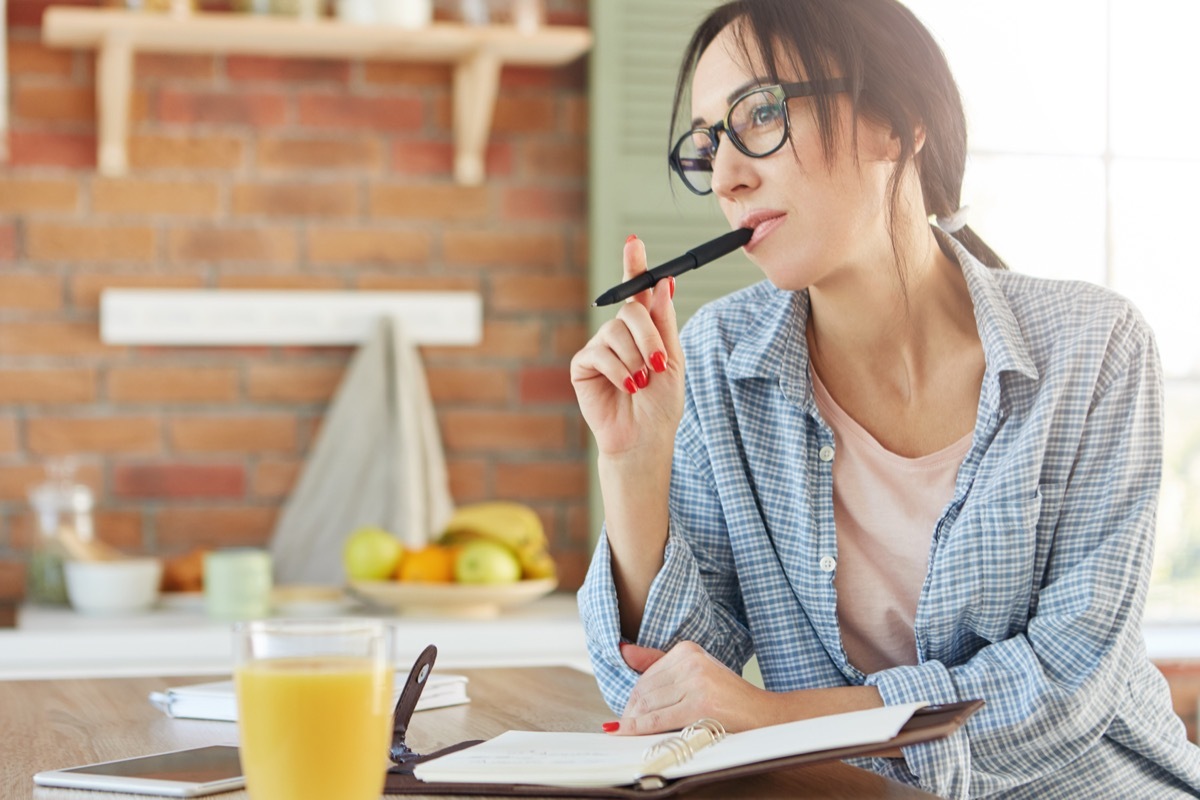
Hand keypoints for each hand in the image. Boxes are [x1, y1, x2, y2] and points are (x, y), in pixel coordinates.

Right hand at [570, 236, 683, 458]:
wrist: (644, 438)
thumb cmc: (661, 404)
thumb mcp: (672, 359)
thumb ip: (664, 322)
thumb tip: (663, 282)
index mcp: (643, 329)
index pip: (637, 291)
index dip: (634, 265)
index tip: (634, 242)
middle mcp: (619, 334)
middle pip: (629, 310)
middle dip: (647, 335)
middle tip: (657, 361)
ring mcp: (600, 347)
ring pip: (615, 332)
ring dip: (635, 359)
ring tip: (641, 383)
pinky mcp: (583, 365)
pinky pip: (600, 352)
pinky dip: (619, 371)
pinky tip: (627, 387)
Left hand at [610, 641, 775, 734]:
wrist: (763, 714)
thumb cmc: (728, 697)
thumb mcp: (695, 672)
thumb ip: (658, 661)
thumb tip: (623, 651)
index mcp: (688, 649)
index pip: (647, 675)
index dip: (634, 697)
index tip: (629, 712)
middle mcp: (691, 661)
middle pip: (645, 689)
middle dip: (631, 711)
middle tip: (625, 725)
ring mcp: (696, 681)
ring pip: (649, 704)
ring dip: (634, 721)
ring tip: (629, 731)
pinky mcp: (699, 704)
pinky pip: (658, 719)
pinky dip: (638, 728)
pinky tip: (627, 732)